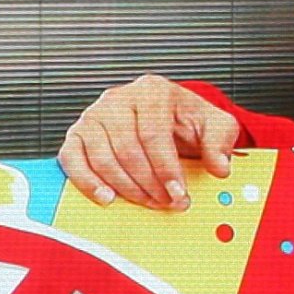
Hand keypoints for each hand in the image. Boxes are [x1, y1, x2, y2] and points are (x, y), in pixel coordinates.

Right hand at [57, 74, 240, 210]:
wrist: (165, 115)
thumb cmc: (186, 120)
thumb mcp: (214, 125)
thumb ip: (220, 142)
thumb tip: (219, 168)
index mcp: (153, 91)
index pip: (154, 134)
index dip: (166, 169)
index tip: (178, 193)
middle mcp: (119, 98)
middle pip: (128, 149)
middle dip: (149, 183)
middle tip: (166, 202)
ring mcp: (94, 115)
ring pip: (103, 158)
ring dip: (126, 188)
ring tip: (147, 202)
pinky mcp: (77, 133)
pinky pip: (72, 159)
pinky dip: (87, 182)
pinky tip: (107, 197)